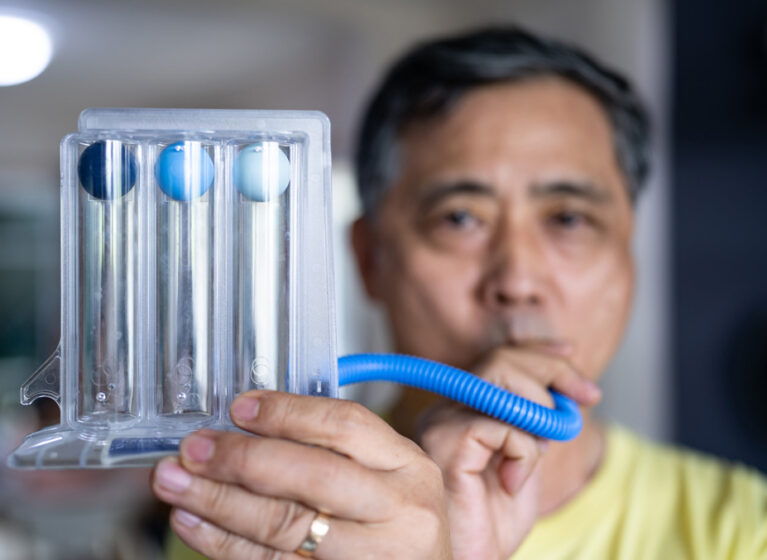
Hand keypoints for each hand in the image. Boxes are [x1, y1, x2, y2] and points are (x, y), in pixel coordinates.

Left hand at [151, 391, 451, 558]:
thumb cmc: (396, 526)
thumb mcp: (388, 479)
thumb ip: (336, 451)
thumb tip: (250, 424)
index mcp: (409, 467)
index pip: (345, 425)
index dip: (286, 412)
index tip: (239, 407)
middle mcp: (399, 512)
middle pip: (313, 476)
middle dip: (243, 459)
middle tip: (195, 449)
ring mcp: (372, 558)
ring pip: (285, 526)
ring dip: (219, 502)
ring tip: (176, 484)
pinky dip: (224, 544)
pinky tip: (195, 523)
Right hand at [419, 347, 600, 559]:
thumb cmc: (491, 524)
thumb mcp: (526, 463)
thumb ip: (537, 423)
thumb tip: (567, 390)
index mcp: (460, 412)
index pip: (498, 360)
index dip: (541, 355)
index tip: (575, 362)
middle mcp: (444, 411)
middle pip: (500, 360)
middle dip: (552, 372)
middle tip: (586, 399)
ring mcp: (440, 425)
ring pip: (498, 377)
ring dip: (541, 408)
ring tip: (545, 445)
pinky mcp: (445, 445)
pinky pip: (501, 425)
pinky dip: (525, 453)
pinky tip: (512, 484)